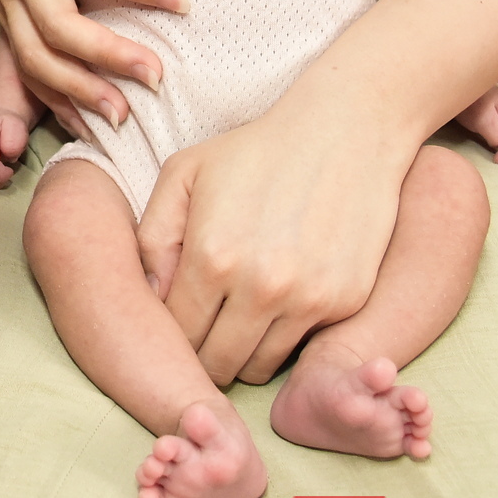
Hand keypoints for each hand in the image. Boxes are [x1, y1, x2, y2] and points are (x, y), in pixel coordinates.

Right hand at [0, 0, 184, 125]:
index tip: (180, 0)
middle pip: (55, 23)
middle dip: (104, 56)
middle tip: (155, 75)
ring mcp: (9, 0)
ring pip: (35, 56)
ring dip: (77, 90)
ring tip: (123, 115)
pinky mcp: (8, 20)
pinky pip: (26, 69)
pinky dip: (55, 100)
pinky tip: (88, 124)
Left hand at [136, 111, 409, 386]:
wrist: (345, 130)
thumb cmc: (254, 151)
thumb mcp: (183, 174)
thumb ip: (152, 238)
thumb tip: (152, 295)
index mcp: (212, 256)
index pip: (178, 333)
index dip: (172, 333)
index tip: (179, 318)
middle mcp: (261, 287)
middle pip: (215, 362)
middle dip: (203, 352)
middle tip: (206, 327)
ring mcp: (309, 299)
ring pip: (259, 367)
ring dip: (243, 352)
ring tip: (240, 319)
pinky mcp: (345, 302)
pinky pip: (302, 347)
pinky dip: (286, 336)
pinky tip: (281, 303)